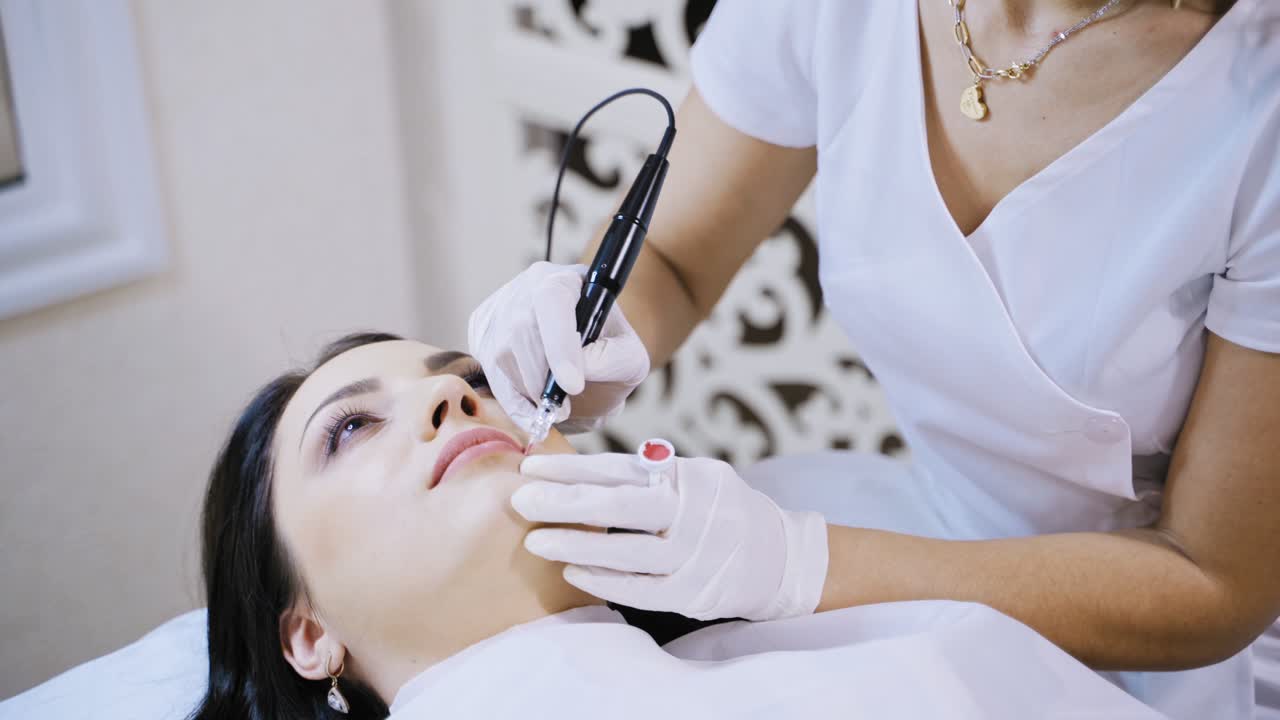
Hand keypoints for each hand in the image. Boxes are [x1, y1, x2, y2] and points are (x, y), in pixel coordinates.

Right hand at [467, 262, 649, 433]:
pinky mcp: (482, 332)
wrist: (586, 354)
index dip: (559, 345)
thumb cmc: (608, 351)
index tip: (573, 386)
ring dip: (528, 391)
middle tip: (564, 409)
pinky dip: (511, 400)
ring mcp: (500, 308)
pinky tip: (530, 412)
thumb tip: (580, 370)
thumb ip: (614, 359)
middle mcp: (528, 286)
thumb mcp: (629, 355)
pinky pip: (488, 371)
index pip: (553, 301)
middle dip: (542, 380)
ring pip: (501, 354)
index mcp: (568, 279)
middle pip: (522, 331)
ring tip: (554, 406)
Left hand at [511, 452, 828, 620]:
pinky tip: (572, 571)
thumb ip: (648, 474)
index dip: (572, 468)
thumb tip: (577, 471)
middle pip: (620, 507)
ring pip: (627, 552)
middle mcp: (695, 512)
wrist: (780, 557)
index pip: (621, 468)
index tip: (530, 467)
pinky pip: (640, 590)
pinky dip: (603, 580)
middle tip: (521, 500)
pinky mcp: (694, 593)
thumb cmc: (720, 510)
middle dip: (564, 502)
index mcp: (690, 476)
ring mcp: (696, 556)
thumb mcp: (695, 478)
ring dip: (576, 545)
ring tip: (536, 540)